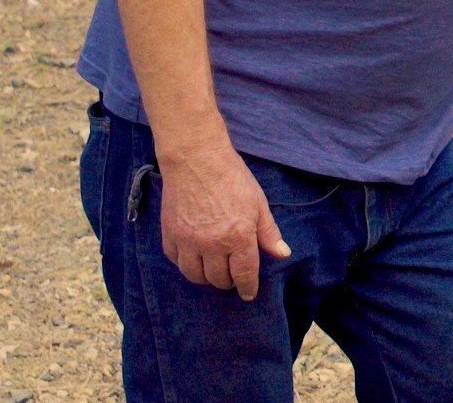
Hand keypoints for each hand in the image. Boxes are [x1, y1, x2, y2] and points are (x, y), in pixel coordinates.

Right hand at [157, 144, 289, 300]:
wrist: (196, 159)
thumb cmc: (232, 178)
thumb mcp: (258, 203)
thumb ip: (268, 232)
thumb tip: (283, 254)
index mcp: (238, 236)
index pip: (244, 274)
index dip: (247, 288)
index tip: (248, 294)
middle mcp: (212, 244)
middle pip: (218, 279)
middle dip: (228, 281)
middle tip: (232, 275)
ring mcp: (188, 241)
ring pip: (195, 276)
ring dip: (206, 277)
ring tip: (214, 269)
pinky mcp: (170, 235)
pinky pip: (177, 262)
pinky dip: (187, 264)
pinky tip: (195, 257)